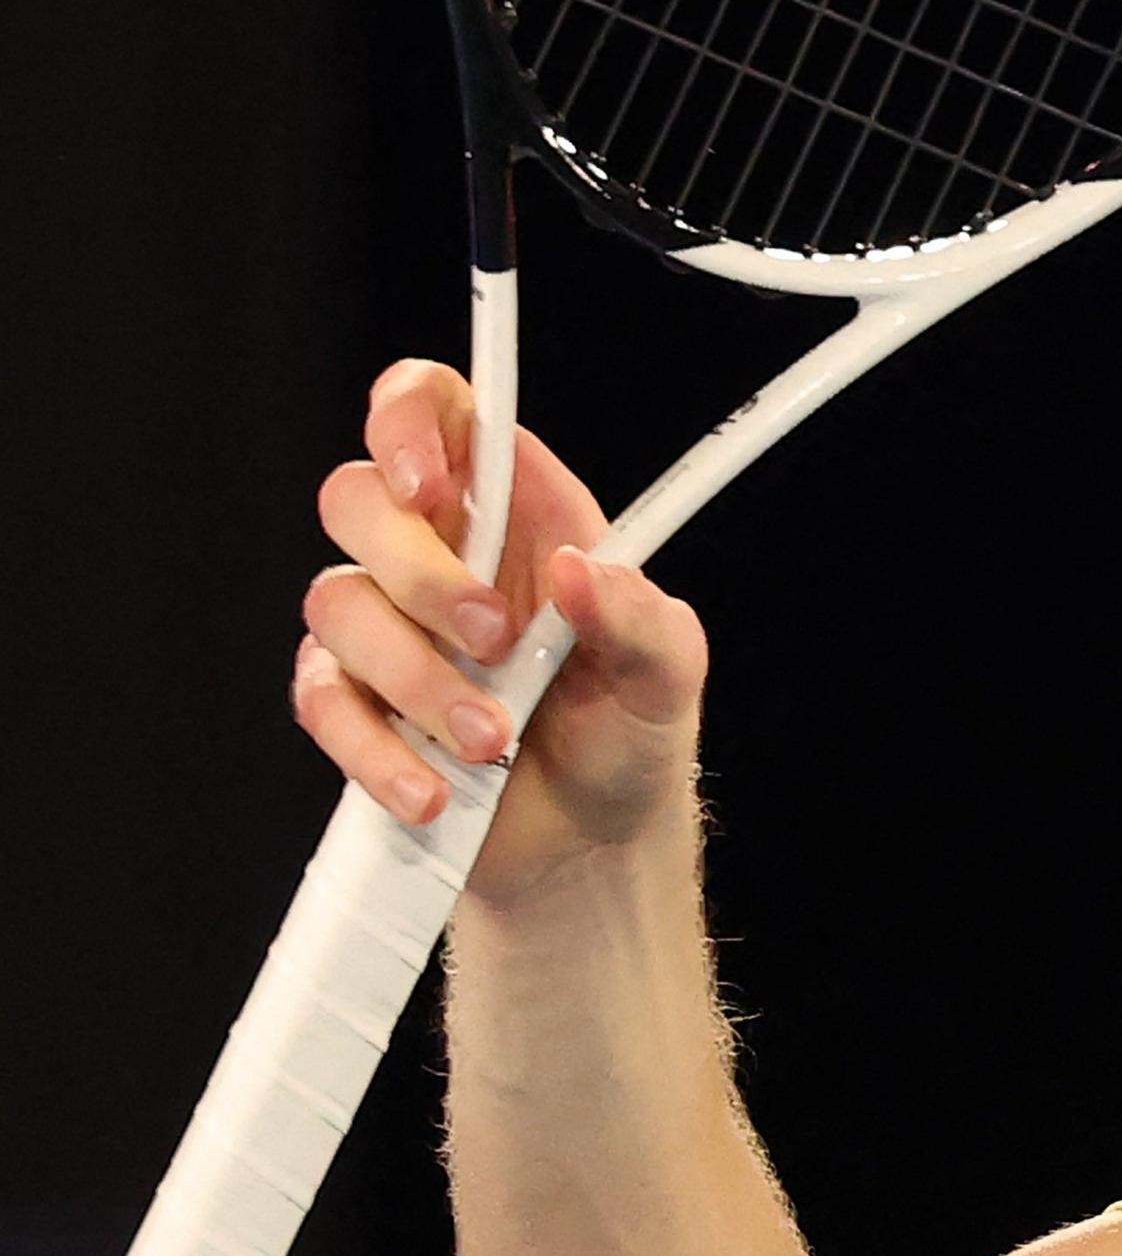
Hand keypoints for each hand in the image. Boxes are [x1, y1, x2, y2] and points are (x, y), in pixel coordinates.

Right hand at [295, 359, 710, 904]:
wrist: (592, 843)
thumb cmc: (629, 732)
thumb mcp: (666, 675)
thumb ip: (638, 619)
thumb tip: (576, 570)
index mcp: (517, 514)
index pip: (434, 412)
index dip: (406, 419)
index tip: (423, 480)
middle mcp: (439, 554)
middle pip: (356, 500)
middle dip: (419, 574)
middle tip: (495, 640)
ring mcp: (386, 627)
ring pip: (337, 605)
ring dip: (416, 680)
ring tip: (492, 741)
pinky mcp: (354, 701)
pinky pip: (322, 700)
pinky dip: (375, 748)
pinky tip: (434, 790)